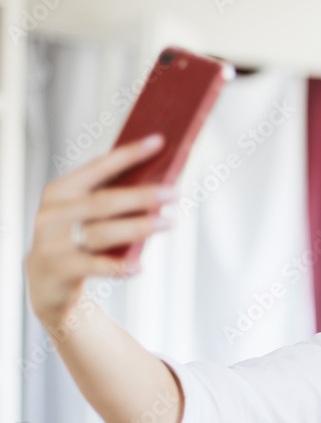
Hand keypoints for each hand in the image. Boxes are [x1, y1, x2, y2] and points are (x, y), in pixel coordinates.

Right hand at [25, 135, 175, 329]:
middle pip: (103, 202)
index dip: (128, 154)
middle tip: (174, 192)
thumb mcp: (84, 214)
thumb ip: (111, 198)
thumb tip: (159, 182)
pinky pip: (95, 267)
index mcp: (60, 191)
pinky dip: (119, 267)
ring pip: (101, 233)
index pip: (98, 167)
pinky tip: (139, 267)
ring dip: (138, 228)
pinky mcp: (60, 270)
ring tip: (168, 223)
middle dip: (141, 196)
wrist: (45, 281)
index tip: (158, 142)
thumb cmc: (76, 238)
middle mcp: (53, 213)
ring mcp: (54, 242)